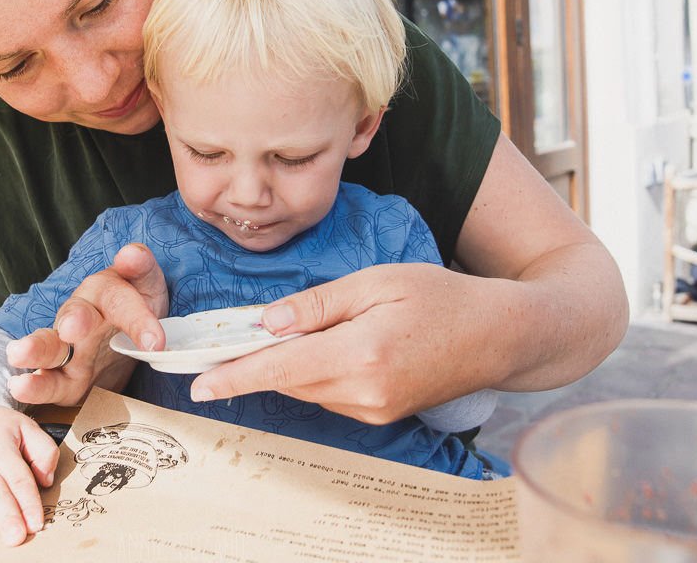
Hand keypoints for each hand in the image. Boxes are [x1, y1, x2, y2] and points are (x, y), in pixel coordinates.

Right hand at [7, 244, 168, 405]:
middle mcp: (79, 318)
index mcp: (103, 294)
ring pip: (49, 348)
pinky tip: (19, 387)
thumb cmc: (134, 307)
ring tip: (17, 353)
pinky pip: (49, 384)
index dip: (138, 320)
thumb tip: (131, 253)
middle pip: (73, 315)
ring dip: (35, 350)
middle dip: (73, 320)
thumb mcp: (146, 286)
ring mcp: (68, 350)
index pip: (120, 301)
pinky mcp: (64, 381)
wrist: (124, 342)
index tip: (156, 342)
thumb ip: (141, 268)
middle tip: (72, 328)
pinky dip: (33, 386)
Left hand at [188, 263, 496, 423]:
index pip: (280, 369)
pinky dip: (314, 371)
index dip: (234, 376)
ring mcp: (373, 410)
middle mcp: (364, 393)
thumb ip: (318, 305)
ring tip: (293, 332)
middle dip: (255, 361)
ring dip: (288, 364)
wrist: (499, 336)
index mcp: (361, 356)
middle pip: (287, 379)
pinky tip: (328, 346)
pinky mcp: (380, 415)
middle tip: (229, 338)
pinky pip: (328, 394)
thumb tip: (269, 322)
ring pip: (306, 388)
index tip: (197, 383)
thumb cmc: (441, 297)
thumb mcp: (378, 281)